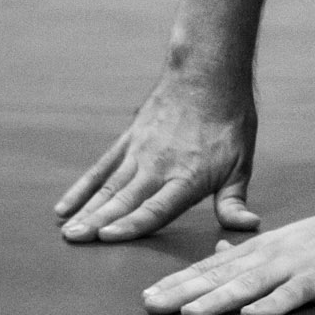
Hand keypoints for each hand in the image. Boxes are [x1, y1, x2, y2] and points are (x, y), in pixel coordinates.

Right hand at [54, 82, 258, 241]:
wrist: (208, 74)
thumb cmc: (230, 122)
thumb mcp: (241, 163)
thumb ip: (234, 200)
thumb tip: (249, 226)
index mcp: (187, 177)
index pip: (156, 207)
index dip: (132, 224)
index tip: (107, 237)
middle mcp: (159, 166)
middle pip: (125, 200)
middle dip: (98, 222)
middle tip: (74, 240)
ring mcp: (140, 152)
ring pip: (109, 186)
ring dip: (87, 209)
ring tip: (67, 231)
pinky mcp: (129, 140)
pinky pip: (102, 167)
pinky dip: (83, 187)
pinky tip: (65, 205)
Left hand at [142, 201, 314, 314]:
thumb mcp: (285, 238)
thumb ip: (250, 249)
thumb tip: (218, 251)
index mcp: (261, 247)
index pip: (211, 266)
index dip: (178, 280)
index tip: (148, 294)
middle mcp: (271, 255)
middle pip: (220, 276)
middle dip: (183, 291)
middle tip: (150, 306)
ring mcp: (294, 267)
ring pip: (248, 285)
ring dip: (217, 300)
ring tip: (188, 314)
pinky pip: (292, 295)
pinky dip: (272, 305)